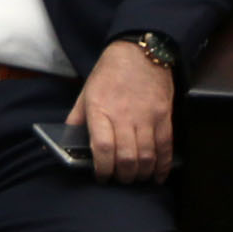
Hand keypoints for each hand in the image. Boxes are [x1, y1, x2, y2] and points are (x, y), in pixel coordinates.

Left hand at [71, 39, 173, 183]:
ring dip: (141, 173)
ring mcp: (146, 116)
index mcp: (100, 109)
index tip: (101, 177)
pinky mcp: (164, 115)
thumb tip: (66, 143)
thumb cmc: (109, 72)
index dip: (103, 169)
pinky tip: (158, 175)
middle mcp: (123, 115)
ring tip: (136, 178)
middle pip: (126, 157)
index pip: (102, 147)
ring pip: (147, 156)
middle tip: (120, 180)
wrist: (140, 51)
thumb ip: (77, 119)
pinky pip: (165, 146)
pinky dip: (163, 165)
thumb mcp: (86, 92)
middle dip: (123, 177)